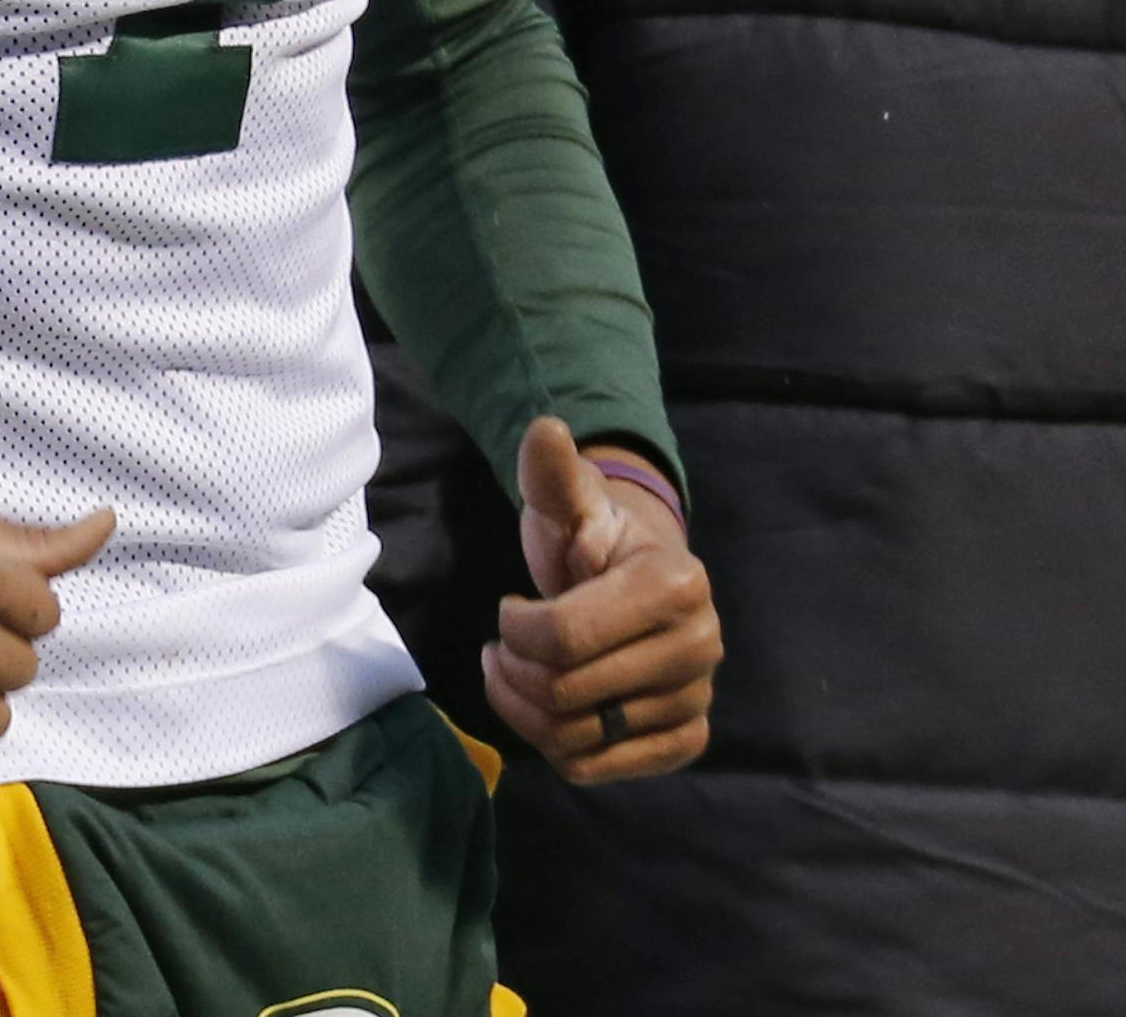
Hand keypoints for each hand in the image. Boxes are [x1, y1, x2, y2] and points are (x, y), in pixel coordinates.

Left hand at [482, 417, 719, 786]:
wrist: (633, 576)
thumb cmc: (592, 537)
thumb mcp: (568, 500)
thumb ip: (551, 472)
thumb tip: (546, 430)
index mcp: (676, 585)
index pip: (565, 636)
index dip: (515, 628)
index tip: (507, 608)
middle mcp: (701, 647)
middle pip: (568, 691)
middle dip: (513, 671)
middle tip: (499, 648)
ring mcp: (696, 698)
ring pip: (579, 737)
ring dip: (524, 711)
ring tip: (511, 674)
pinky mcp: (686, 740)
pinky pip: (602, 769)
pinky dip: (557, 748)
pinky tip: (544, 711)